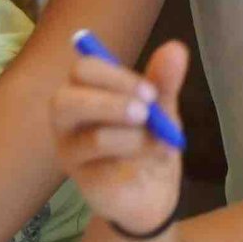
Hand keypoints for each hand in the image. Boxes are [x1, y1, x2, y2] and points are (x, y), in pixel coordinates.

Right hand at [53, 39, 188, 236]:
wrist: (152, 195)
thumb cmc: (146, 144)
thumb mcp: (159, 109)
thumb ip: (163, 81)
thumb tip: (176, 47)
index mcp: (82, 93)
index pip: (83, 71)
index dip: (116, 76)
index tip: (151, 92)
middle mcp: (66, 121)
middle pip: (66, 101)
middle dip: (111, 104)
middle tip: (145, 114)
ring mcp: (70, 153)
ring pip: (95, 137)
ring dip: (136, 140)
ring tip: (158, 146)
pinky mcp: (85, 183)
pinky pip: (110, 169)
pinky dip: (140, 165)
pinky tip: (149, 167)